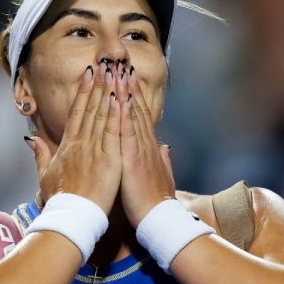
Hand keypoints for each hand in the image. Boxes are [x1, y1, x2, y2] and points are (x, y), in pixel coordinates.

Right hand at [26, 61, 121, 214]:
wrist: (71, 218)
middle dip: (97, 84)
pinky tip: (121, 98)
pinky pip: (114, 132)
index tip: (88, 74)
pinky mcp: (109, 160)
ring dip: (108, 92)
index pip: (76, 112)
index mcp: (67, 146)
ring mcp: (94, 150)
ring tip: (114, 73)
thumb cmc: (59, 200)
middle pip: (90, 108)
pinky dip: (117, 114)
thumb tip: (30, 138)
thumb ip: (39, 155)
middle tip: (104, 64)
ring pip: (102, 115)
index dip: (83, 92)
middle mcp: (80, 143)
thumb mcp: (44, 175)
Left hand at [118, 64, 175, 226]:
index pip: (141, 116)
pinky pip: (127, 130)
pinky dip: (123, 113)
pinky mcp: (133, 157)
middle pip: (136, 109)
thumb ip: (163, 159)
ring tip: (119, 71)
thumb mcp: (160, 176)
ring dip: (125, 92)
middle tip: (121, 65)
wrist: (158, 218)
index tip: (128, 79)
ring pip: (132, 114)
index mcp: (148, 147)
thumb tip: (165, 147)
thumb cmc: (155, 201)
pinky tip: (118, 98)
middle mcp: (145, 143)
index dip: (135, 97)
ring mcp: (140, 148)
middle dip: (128, 86)